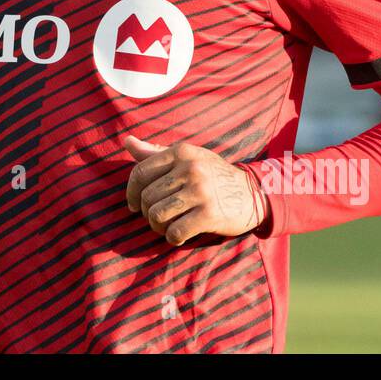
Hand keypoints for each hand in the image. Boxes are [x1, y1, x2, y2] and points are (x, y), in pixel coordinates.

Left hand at [124, 135, 267, 244]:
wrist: (253, 194)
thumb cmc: (212, 175)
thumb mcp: (188, 157)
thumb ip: (155, 152)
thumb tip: (127, 141)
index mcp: (181, 152)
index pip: (140, 172)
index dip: (131, 192)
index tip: (134, 204)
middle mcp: (190, 168)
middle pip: (148, 197)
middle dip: (147, 213)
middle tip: (156, 218)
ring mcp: (200, 191)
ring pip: (157, 215)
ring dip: (157, 227)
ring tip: (165, 227)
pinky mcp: (209, 214)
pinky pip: (175, 232)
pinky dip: (172, 238)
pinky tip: (179, 235)